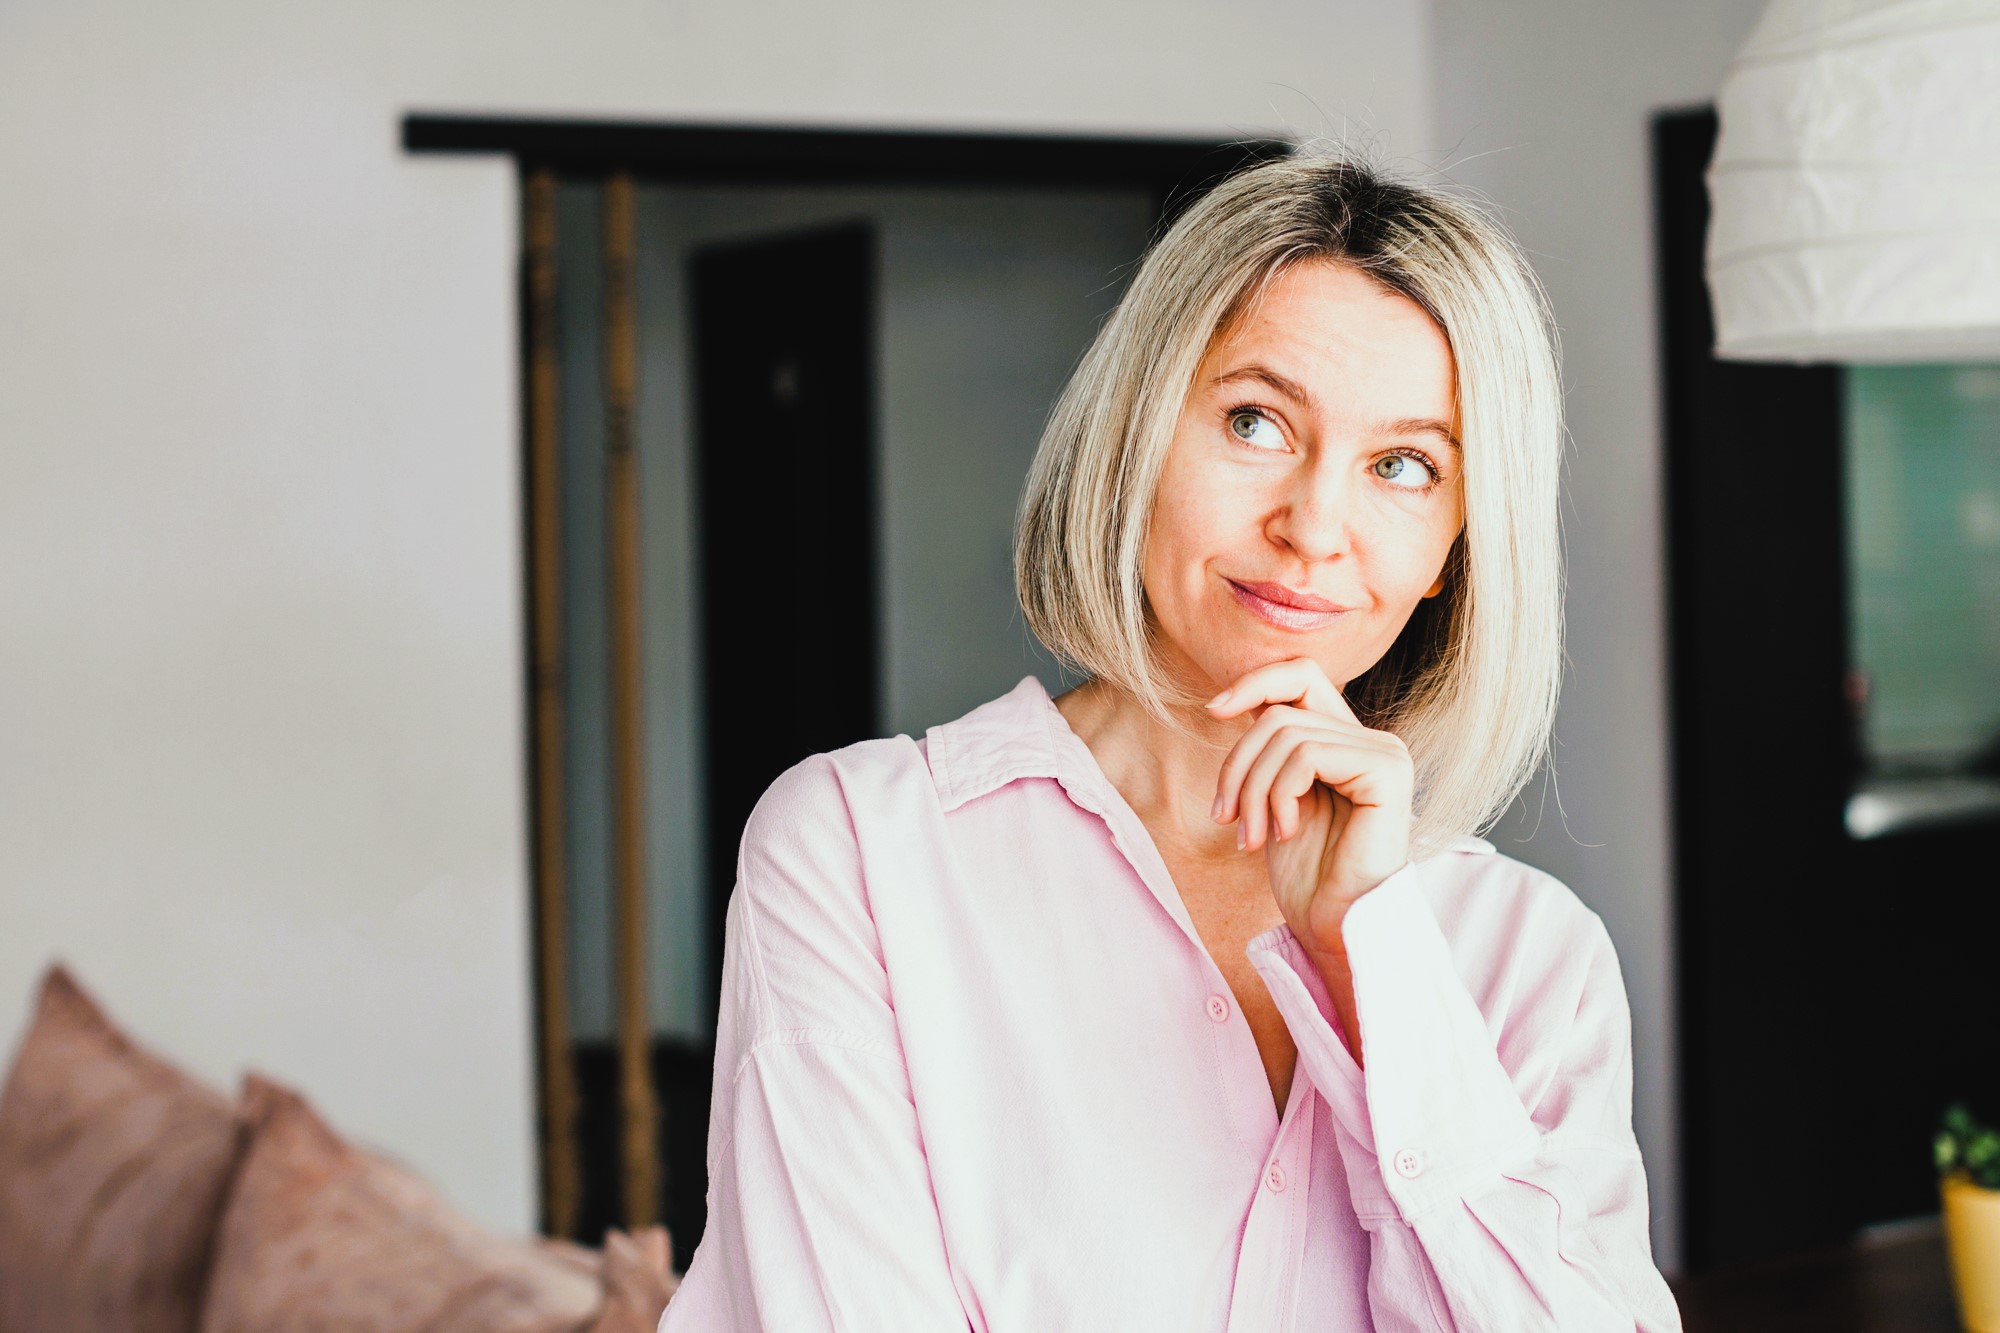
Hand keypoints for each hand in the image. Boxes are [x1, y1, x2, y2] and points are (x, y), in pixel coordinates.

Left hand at [1207, 657, 1414, 960]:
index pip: (1300, 675)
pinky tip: (1284, 833)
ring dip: (1252, 789)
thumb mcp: (1275, 798)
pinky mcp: (1387, 771)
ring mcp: (1384, 753)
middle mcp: (1373, 740)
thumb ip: (1270, 750)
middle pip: (1279, 711)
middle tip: (1226, 817)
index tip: (1213, 711)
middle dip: (1237, 764)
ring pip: (1285, 734)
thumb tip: (1231, 700)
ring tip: (1253, 836)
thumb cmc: (1307, 874)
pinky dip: (1278, 794)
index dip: (1253, 682)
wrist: (1337, 927)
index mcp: (1348, 742)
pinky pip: (1307, 754)